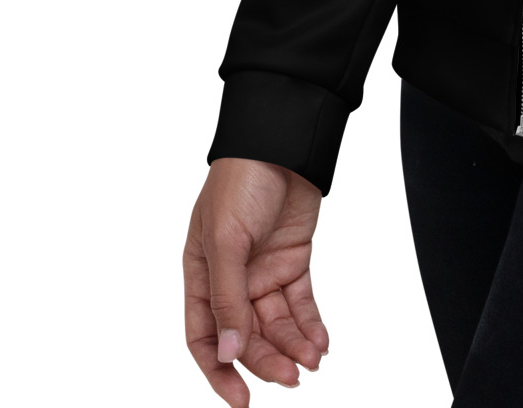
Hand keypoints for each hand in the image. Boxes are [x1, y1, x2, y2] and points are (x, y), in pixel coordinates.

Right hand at [183, 157, 328, 403]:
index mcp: (201, 274)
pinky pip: (300, 303)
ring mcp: (263, 270)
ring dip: (293, 346)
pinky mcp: (292, 260)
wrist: (282, 141)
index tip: (240, 400)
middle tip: (291, 379)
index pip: (203, 336)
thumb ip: (226, 298)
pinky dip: (311, 325)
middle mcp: (231, 278)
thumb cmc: (240, 181)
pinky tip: (321, 343)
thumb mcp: (225, 240)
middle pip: (245, 336)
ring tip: (313, 361)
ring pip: (276, 324)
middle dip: (267, 361)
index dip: (218, 371)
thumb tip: (226, 353)